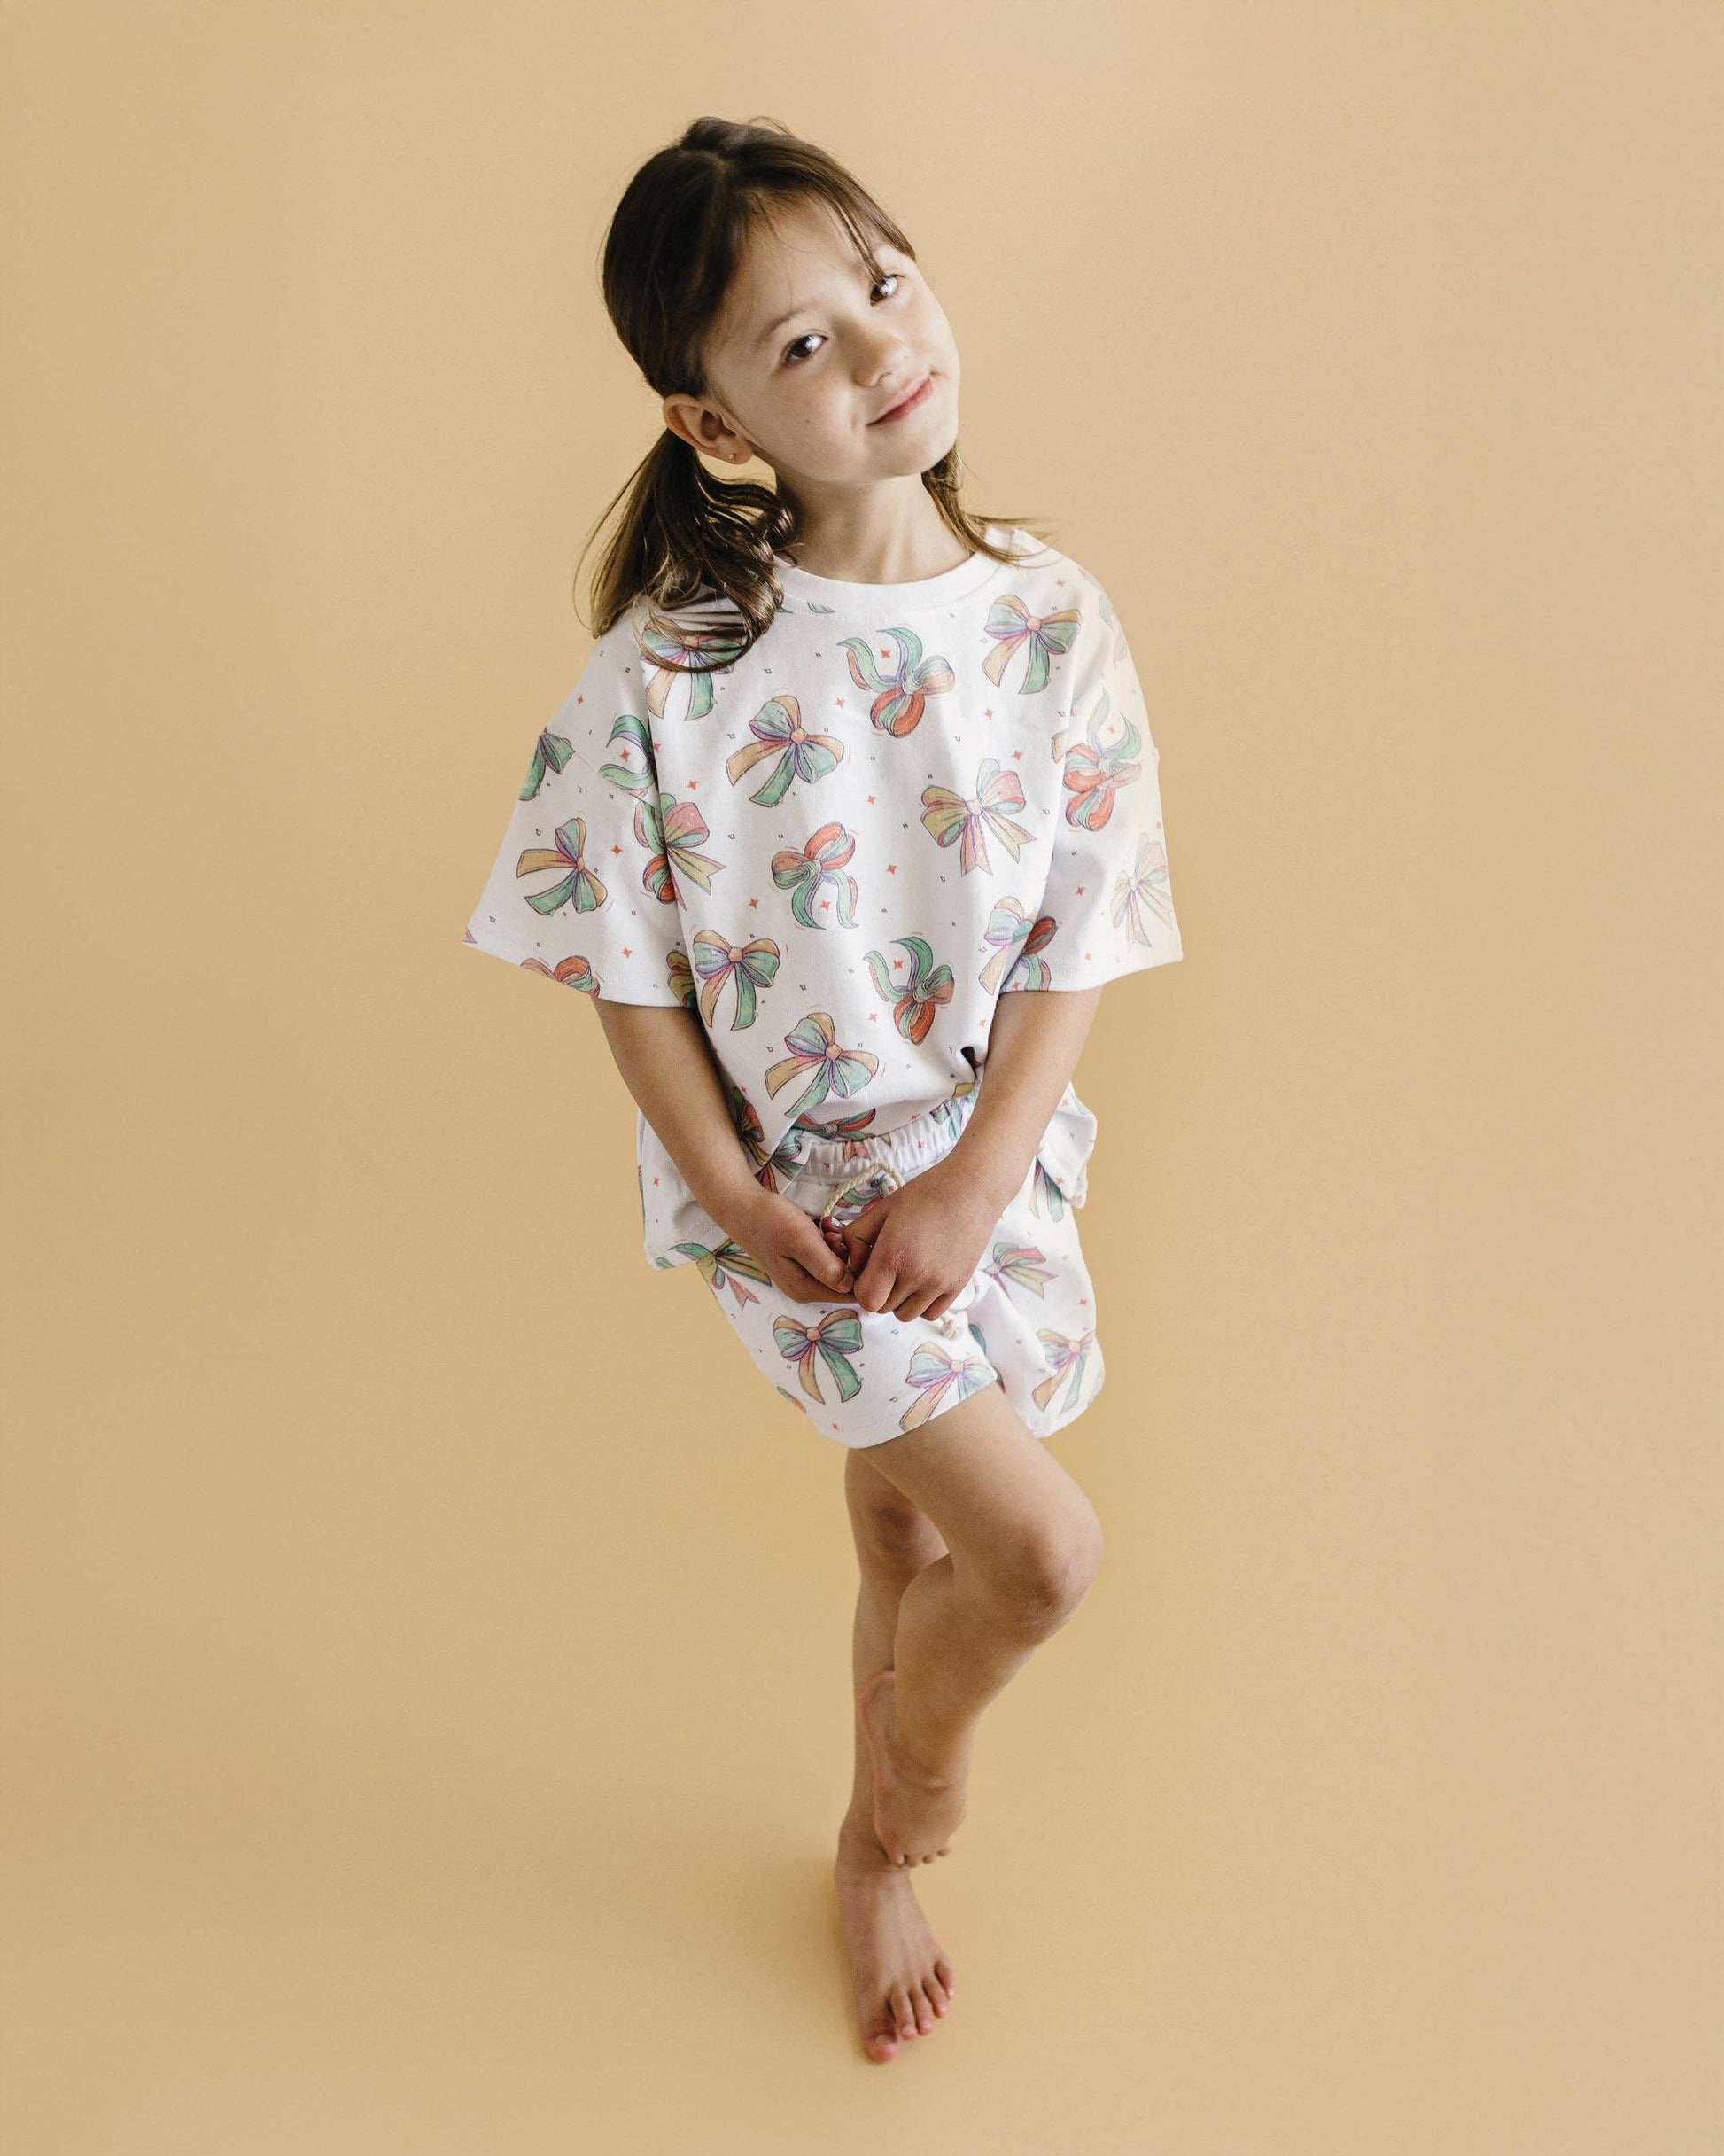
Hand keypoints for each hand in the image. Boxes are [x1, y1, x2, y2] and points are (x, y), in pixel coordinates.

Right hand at [723, 1185, 860, 1305]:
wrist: (743, 1206)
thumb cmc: (771, 1221)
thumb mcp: (801, 1241)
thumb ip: (826, 1266)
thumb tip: (851, 1285)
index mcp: (806, 1290)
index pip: (850, 1292)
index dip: (860, 1269)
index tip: (851, 1245)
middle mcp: (807, 1288)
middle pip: (847, 1280)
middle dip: (849, 1255)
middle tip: (833, 1233)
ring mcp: (805, 1275)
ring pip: (839, 1265)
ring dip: (839, 1245)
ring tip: (826, 1227)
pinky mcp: (803, 1261)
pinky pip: (828, 1255)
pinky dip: (830, 1240)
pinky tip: (824, 1225)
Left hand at [840, 1156, 1003, 1323]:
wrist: (972, 1190)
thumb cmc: (925, 1194)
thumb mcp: (883, 1208)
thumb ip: (856, 1236)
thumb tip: (850, 1262)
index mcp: (893, 1254)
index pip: (866, 1299)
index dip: (862, 1287)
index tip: (869, 1270)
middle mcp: (916, 1275)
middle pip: (883, 1308)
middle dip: (879, 1291)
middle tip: (887, 1268)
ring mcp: (939, 1284)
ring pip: (906, 1314)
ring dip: (900, 1300)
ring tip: (907, 1273)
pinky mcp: (957, 1287)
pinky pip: (930, 1314)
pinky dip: (922, 1303)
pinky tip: (923, 1280)